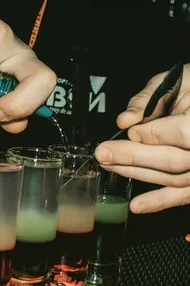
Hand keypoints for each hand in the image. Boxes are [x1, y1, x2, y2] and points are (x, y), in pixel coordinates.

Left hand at [95, 65, 189, 213]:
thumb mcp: (176, 79)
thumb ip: (149, 98)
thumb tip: (125, 122)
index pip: (185, 134)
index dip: (155, 135)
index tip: (132, 132)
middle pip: (175, 161)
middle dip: (135, 157)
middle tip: (104, 153)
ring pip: (175, 179)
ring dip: (138, 174)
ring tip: (109, 167)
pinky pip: (183, 195)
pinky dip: (160, 201)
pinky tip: (137, 206)